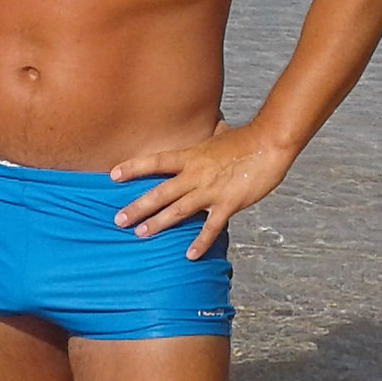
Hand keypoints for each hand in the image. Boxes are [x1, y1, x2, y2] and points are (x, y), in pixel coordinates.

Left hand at [108, 121, 299, 259]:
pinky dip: (200, 242)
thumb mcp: (219, 134)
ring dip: (158, 224)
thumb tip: (211, 124)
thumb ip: (209, 135)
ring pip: (178, 211)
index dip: (133, 168)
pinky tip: (190, 256)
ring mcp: (210, 191)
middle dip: (137, 207)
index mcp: (191, 156)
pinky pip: (211, 228)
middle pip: (159, 192)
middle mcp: (195, 174)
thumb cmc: (245, 138)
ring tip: (140, 234)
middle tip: (118, 219)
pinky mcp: (228, 204)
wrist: (269, 143)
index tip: (112, 175)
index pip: (155, 161)